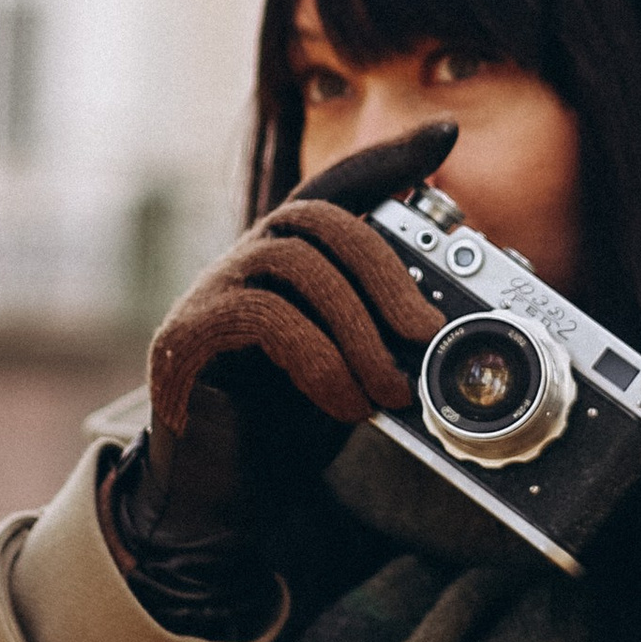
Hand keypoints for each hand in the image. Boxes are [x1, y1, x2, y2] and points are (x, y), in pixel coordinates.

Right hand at [105, 122, 454, 623]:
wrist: (221, 504)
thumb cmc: (288, 433)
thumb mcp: (359, 372)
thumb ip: (389, 335)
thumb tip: (454, 315)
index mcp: (290, 260)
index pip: (337, 188)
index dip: (388, 158)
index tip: (443, 137)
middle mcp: (245, 261)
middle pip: (320, 217)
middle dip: (386, 270)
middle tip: (428, 333)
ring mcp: (209, 292)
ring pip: (296, 263)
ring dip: (359, 327)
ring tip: (389, 392)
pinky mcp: (186, 335)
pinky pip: (263, 315)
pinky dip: (319, 358)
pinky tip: (345, 404)